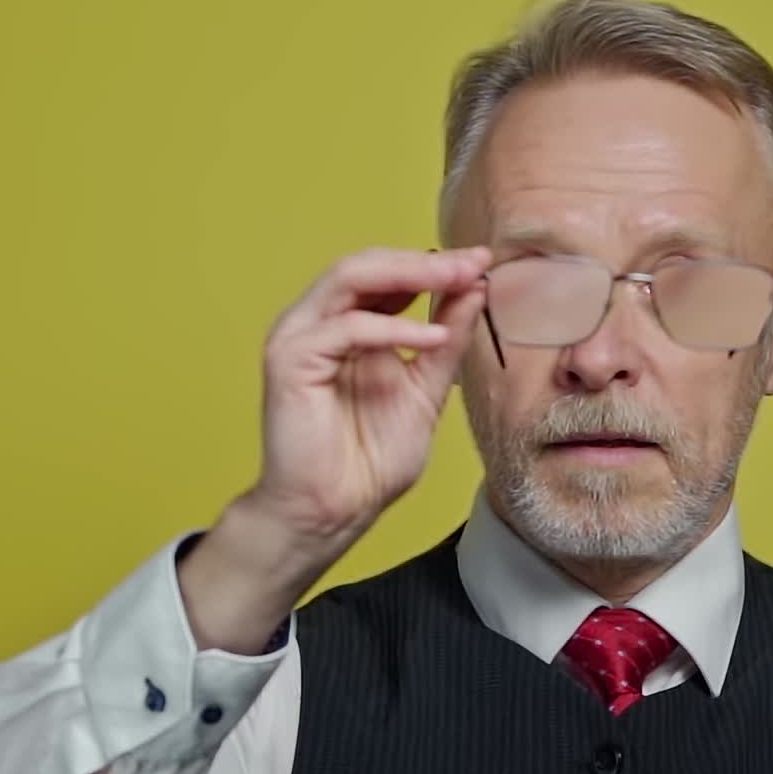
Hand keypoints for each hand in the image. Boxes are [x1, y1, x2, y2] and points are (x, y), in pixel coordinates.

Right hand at [252, 245, 490, 543]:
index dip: (435, 267)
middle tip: (475, 262)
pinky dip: (393, 328)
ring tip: (458, 280)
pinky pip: (346, 328)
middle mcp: (319, 323)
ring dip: (409, 275)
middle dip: (426, 262)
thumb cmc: (371, 461)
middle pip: (369, 266)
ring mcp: (299, 337)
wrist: (335, 511)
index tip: (483, 263)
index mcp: (348, 327)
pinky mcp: (289, 360)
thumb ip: (445, 344)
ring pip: (350, 279)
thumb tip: (474, 291)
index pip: (388, 278)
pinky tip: (432, 338)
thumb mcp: (424, 391)